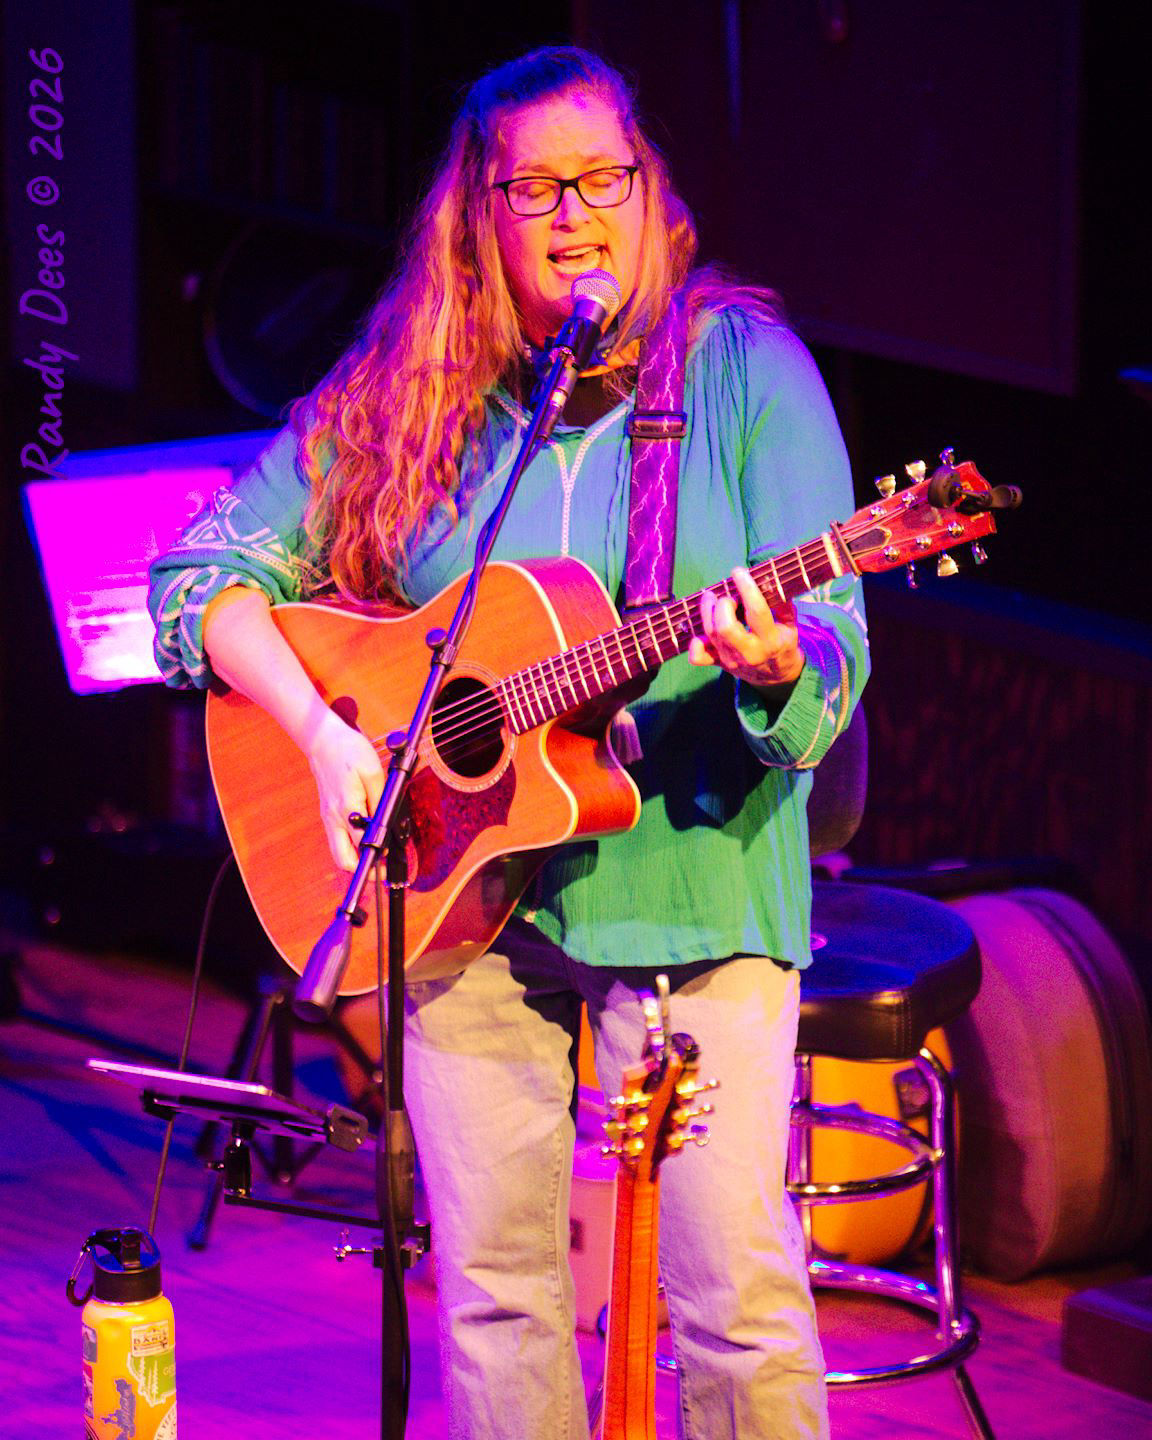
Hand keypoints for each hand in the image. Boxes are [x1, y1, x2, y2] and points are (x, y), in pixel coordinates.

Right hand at [307, 707, 385, 870]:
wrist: (323, 741)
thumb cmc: (349, 752)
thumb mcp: (374, 772)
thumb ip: (382, 800)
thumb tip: (388, 824)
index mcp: (347, 807)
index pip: (362, 843)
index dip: (378, 856)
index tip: (389, 864)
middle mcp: (334, 818)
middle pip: (343, 860)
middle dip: (363, 870)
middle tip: (383, 870)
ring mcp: (328, 818)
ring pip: (339, 853)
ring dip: (357, 859)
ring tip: (378, 857)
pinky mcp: (328, 815)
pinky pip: (338, 840)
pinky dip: (351, 846)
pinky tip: (366, 840)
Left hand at [688, 566, 804, 689]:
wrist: (777, 678)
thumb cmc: (783, 646)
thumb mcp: (791, 627)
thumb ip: (784, 606)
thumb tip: (772, 581)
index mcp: (770, 641)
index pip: (756, 611)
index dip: (746, 588)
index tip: (739, 572)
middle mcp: (749, 652)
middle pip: (726, 627)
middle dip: (723, 605)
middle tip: (728, 597)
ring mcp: (731, 660)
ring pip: (711, 634)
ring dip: (707, 611)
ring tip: (711, 598)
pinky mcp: (719, 664)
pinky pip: (698, 657)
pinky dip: (696, 642)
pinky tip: (703, 629)